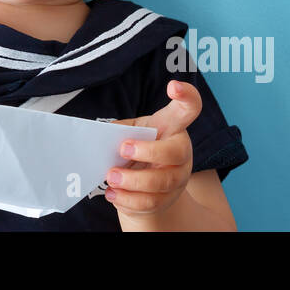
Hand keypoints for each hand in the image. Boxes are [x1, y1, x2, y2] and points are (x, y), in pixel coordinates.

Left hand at [105, 80, 200, 225]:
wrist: (143, 185)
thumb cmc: (136, 148)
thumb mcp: (129, 133)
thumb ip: (119, 131)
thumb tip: (100, 138)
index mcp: (173, 127)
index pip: (189, 108)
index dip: (187, 96)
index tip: (173, 86)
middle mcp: (181, 152)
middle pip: (176, 152)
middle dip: (148, 152)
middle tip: (122, 150)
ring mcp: (178, 178)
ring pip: (162, 182)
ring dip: (133, 181)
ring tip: (110, 177)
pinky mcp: (167, 200)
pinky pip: (150, 202)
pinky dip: (128, 199)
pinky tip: (113, 193)